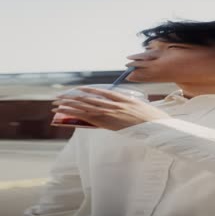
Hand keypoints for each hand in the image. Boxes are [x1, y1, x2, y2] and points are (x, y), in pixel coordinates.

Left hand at [51, 86, 171, 130]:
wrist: (157, 126)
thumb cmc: (153, 119)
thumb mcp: (142, 108)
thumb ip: (131, 106)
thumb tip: (125, 108)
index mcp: (124, 98)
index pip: (101, 92)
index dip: (87, 91)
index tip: (78, 90)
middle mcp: (115, 103)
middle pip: (89, 98)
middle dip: (72, 97)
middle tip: (60, 97)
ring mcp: (111, 112)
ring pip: (86, 106)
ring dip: (69, 104)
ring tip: (56, 103)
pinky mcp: (109, 121)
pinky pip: (89, 116)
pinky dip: (76, 112)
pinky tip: (67, 111)